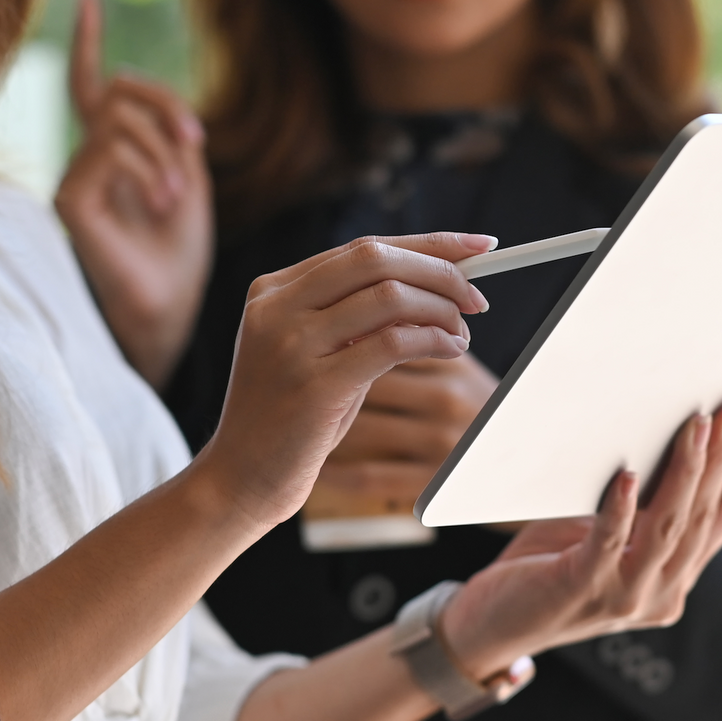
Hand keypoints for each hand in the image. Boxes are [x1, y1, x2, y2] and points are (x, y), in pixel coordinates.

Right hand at [54, 0, 212, 387]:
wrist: (169, 312)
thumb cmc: (181, 258)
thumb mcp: (189, 185)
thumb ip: (173, 139)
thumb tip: (156, 100)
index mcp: (115, 153)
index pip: (95, 86)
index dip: (88, 40)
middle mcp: (87, 159)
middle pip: (116, 87)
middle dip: (163, 101)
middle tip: (196, 142)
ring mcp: (75, 177)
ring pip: (118, 117)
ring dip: (161, 148)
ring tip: (178, 196)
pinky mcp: (70, 199)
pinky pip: (108, 149)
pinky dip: (147, 168)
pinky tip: (164, 203)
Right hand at [190, 233, 496, 529]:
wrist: (242, 476)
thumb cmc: (292, 417)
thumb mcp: (315, 352)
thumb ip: (357, 317)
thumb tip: (436, 283)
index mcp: (274, 289)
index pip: (364, 248)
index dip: (428, 244)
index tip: (479, 245)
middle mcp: (276, 307)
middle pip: (376, 259)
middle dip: (440, 271)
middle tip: (477, 298)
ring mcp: (290, 343)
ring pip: (388, 296)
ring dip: (440, 310)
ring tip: (461, 334)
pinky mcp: (313, 385)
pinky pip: (391, 343)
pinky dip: (432, 340)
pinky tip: (450, 350)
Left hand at [435, 406, 721, 679]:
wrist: (492, 626)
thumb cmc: (547, 568)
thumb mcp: (606, 532)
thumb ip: (640, 504)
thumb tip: (664, 434)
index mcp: (675, 576)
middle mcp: (662, 593)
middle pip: (702, 517)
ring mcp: (625, 597)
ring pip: (668, 528)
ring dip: (685, 472)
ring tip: (693, 426)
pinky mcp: (581, 590)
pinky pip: (608, 545)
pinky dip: (619, 508)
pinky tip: (625, 475)